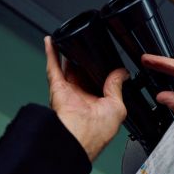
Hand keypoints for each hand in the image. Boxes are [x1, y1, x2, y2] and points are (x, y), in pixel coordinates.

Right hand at [45, 36, 128, 161]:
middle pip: (83, 73)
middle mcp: (82, 97)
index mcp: (97, 104)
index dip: (103, 70)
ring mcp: (69, 92)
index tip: (108, 58)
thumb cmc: (97, 131)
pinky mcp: (57, 88)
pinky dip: (51, 53)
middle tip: (91, 45)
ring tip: (71, 38)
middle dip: (86, 60)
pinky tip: (52, 42)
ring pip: (67, 67)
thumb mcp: (118, 106)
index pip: (100, 82)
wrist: (80, 135)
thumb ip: (118, 87)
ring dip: (68, 53)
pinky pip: (53, 67)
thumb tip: (122, 73)